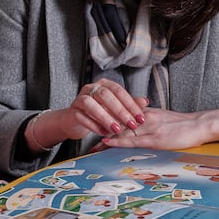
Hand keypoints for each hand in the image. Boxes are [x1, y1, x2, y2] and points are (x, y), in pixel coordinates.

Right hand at [27, 80, 147, 151]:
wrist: (75, 120)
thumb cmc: (99, 112)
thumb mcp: (115, 109)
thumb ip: (129, 104)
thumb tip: (145, 101)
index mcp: (104, 84)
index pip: (119, 91)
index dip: (131, 104)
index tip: (141, 118)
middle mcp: (91, 88)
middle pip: (105, 95)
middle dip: (120, 111)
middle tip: (131, 125)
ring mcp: (80, 98)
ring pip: (91, 104)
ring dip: (105, 117)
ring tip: (117, 130)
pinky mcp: (72, 111)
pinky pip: (82, 116)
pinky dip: (93, 125)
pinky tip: (103, 133)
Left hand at [96, 107, 218, 150]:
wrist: (203, 124)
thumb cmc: (187, 126)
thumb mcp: (167, 121)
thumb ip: (153, 123)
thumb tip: (141, 127)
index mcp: (147, 115)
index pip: (123, 118)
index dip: (109, 122)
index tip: (95, 127)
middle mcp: (144, 120)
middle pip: (118, 124)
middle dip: (101, 130)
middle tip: (86, 136)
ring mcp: (149, 129)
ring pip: (122, 132)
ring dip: (105, 137)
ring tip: (90, 145)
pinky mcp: (155, 138)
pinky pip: (133, 140)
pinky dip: (119, 141)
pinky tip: (107, 142)